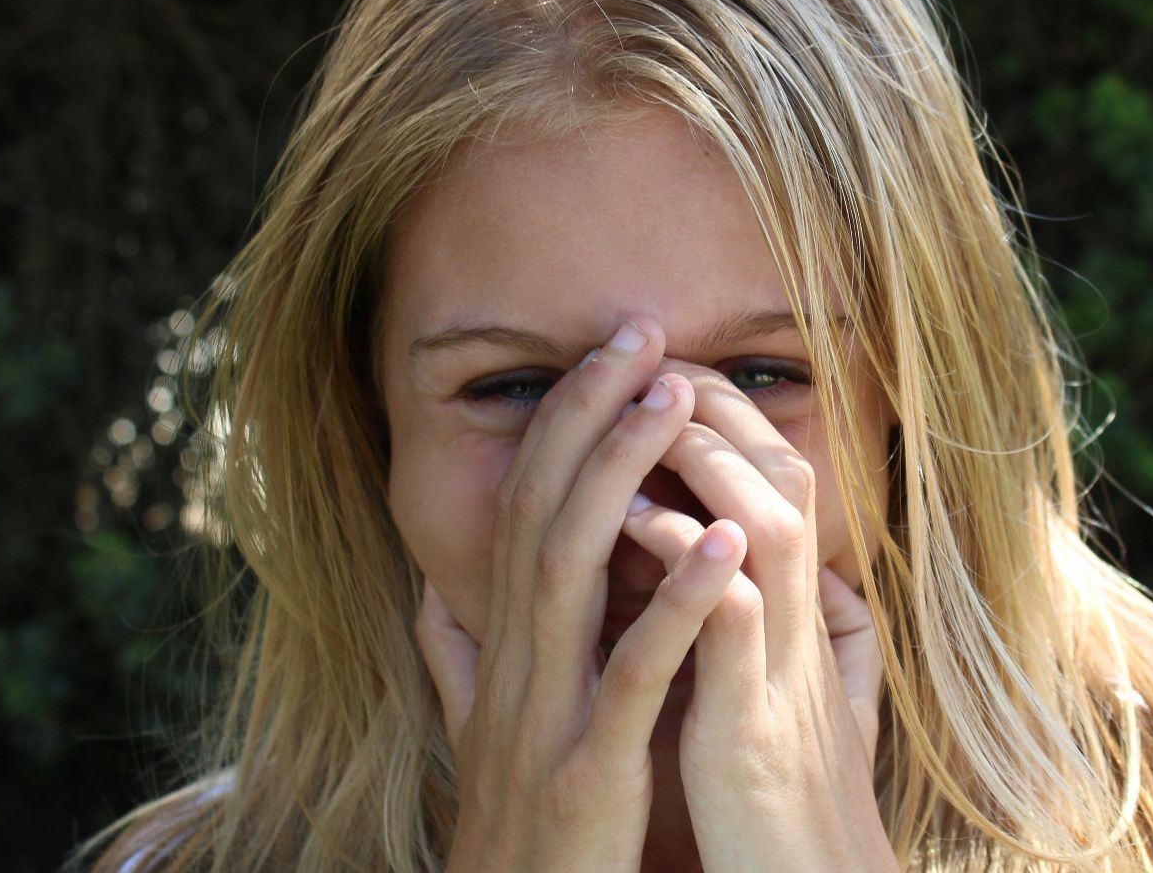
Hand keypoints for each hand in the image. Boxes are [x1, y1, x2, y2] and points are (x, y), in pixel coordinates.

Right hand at [413, 318, 745, 870]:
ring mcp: (544, 715)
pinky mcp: (585, 772)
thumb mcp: (477, 736)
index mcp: (503, 649)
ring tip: (676, 398)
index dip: (565, 422)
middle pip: (542, 510)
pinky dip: (677, 605)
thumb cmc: (513, 830)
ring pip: (571, 570)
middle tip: (642, 330)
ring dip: (623, 475)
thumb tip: (428, 593)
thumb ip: (454, 661)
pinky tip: (725, 544)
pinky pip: (634, 676)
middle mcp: (513, 664)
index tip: (613, 348)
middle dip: (589, 414)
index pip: (527, 507)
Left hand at [618, 359, 896, 872]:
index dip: (724, 420)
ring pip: (770, 527)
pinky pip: (734, 623)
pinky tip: (637, 525)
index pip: (774, 484)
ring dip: (710, 463)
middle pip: (782, 479)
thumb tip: (773, 578)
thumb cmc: (781, 811)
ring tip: (651, 411)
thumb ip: (769, 634)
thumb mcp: (776, 706)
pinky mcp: (755, 728)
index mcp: (793, 619)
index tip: (663, 376)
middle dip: (719, 409)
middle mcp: (801, 628)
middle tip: (655, 358)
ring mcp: (784, 674)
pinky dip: (691, 566)